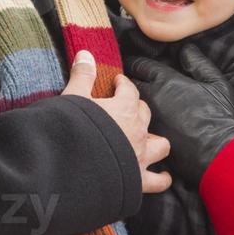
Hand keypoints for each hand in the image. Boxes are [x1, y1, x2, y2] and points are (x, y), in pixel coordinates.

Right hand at [62, 50, 170, 193]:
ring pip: (160, 145)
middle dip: (137, 109)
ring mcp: (140, 156)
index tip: (117, 82)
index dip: (124, 85)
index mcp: (124, 109)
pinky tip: (161, 176)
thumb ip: (82, 76)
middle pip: (145, 114)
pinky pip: (157, 181)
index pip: (130, 91)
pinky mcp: (138, 180)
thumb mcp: (73, 98)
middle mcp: (138, 131)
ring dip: (156, 141)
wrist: (72, 169)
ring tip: (148, 141)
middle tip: (126, 109)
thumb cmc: (72, 131)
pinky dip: (161, 178)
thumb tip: (86, 53)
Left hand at [125, 45, 233, 188]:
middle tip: (132, 81)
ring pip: (129, 107)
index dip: (137, 64)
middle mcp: (152, 99)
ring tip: (131, 102)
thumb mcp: (216, 83)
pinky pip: (135, 126)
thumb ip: (198, 63)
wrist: (218, 154)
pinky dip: (135, 123)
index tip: (137, 64)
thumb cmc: (220, 117)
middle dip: (129, 81)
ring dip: (129, 103)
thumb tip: (185, 49)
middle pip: (129, 85)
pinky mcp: (147, 140)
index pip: (140, 65)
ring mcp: (147, 120)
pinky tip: (139, 124)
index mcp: (167, 82)